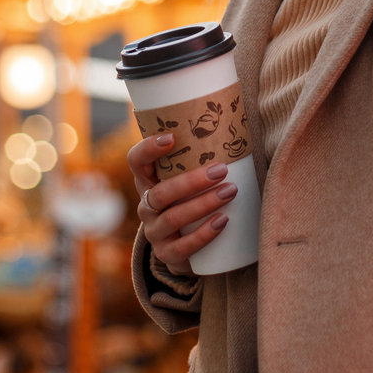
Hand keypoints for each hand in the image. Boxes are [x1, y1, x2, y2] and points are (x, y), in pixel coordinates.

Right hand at [128, 132, 237, 276]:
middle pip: (161, 193)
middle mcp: (146, 206)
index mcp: (148, 182)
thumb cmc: (193, 201)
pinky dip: (204, 234)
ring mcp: (155, 232)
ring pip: (173, 218)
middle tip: (221, 170)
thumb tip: (237, 118)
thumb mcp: (190, 179)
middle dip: (192, 181)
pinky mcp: (167, 255)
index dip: (148, 149)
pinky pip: (183, 247)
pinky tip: (223, 221)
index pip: (136, 161)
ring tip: (230, 191)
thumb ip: (201, 157)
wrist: (186, 247)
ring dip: (204, 204)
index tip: (172, 137)